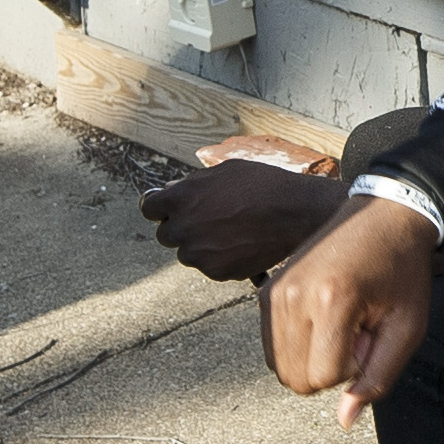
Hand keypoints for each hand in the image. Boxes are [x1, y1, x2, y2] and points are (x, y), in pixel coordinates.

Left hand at [145, 158, 340, 282]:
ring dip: (200, 245)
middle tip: (206, 221)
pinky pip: (208, 267)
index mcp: (180, 198)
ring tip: (229, 233)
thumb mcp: (224, 171)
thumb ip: (192, 183)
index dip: (160, 207)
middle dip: (180, 228)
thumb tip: (170, 190)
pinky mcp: (216, 272)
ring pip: (187, 253)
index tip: (169, 209)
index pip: (148, 207)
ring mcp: (198, 253)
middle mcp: (183, 227)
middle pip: (165, 234)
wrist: (294, 213)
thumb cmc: (262, 185)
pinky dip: (219, 260)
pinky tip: (240, 245)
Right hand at [263, 193, 439, 423]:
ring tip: (342, 322)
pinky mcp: (265, 292)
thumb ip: (378, 378)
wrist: (384, 217)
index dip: (355, 369)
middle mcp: (293, 295)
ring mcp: (273, 292)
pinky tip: (324, 317)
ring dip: (314, 358)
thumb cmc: (403, 273)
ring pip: (281, 370)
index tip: (372, 335)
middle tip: (358, 330)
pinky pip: (273, 350)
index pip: (324, 378)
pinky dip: (298, 347)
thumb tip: (344, 421)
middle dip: (330, 369)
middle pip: (297, 380)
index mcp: (331, 300)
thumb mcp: (408, 328)